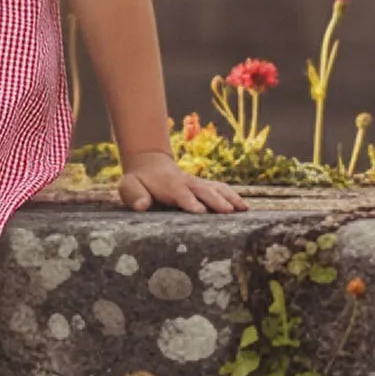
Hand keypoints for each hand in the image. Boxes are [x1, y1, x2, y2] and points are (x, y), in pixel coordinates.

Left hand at [117, 150, 247, 213]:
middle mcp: (186, 183)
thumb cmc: (138, 181)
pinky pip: (221, 189)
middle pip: (203, 191)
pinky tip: (245, 207)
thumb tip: (141, 205)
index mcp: (168, 185)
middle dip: (215, 200)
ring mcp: (197, 184)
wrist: (148, 164)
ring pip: (216, 188)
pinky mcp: (204, 186)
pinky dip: (233, 196)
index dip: (189, 201)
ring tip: (244, 209)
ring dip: (230, 197)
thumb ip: (134, 196)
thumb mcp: (129, 187)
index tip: (199, 210)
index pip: (180, 194)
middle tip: (227, 211)